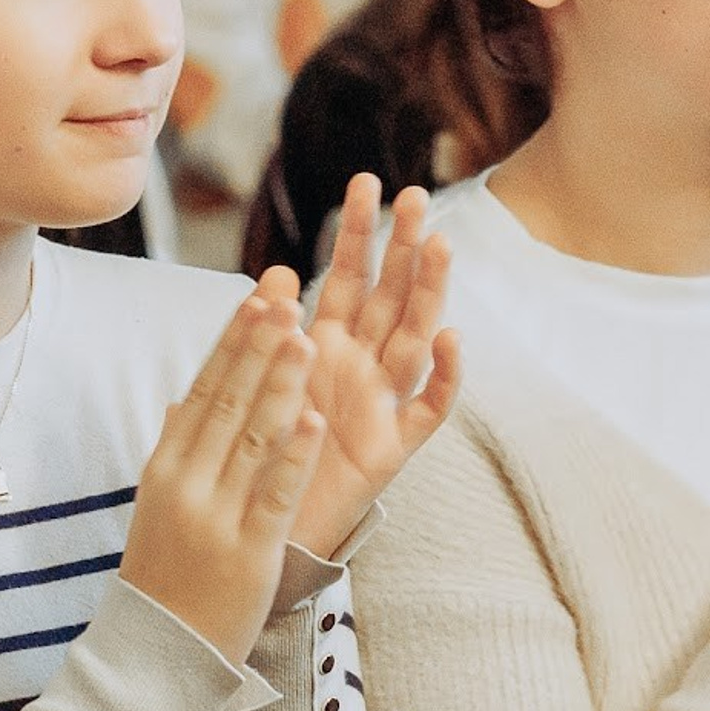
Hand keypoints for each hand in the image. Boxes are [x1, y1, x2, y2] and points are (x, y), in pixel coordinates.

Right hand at [121, 293, 327, 667]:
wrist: (158, 651)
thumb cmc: (166, 574)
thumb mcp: (160, 503)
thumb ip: (178, 449)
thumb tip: (186, 398)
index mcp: (168, 466)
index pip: (205, 388)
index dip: (234, 340)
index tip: (258, 296)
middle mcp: (188, 482)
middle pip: (228, 400)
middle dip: (259, 344)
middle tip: (286, 294)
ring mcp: (216, 516)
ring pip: (253, 438)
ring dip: (281, 384)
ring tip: (308, 337)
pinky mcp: (248, 550)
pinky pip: (274, 494)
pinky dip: (294, 455)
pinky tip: (315, 419)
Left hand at [282, 174, 460, 558]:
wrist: (261, 529)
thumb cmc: (260, 453)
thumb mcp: (259, 383)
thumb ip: (268, 331)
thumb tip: (272, 272)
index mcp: (324, 346)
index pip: (346, 276)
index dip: (356, 232)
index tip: (364, 181)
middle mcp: (359, 366)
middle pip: (390, 296)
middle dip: (403, 246)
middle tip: (417, 196)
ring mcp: (381, 403)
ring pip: (413, 337)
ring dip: (429, 293)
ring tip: (440, 246)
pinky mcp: (392, 447)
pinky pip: (427, 409)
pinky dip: (443, 377)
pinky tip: (450, 341)